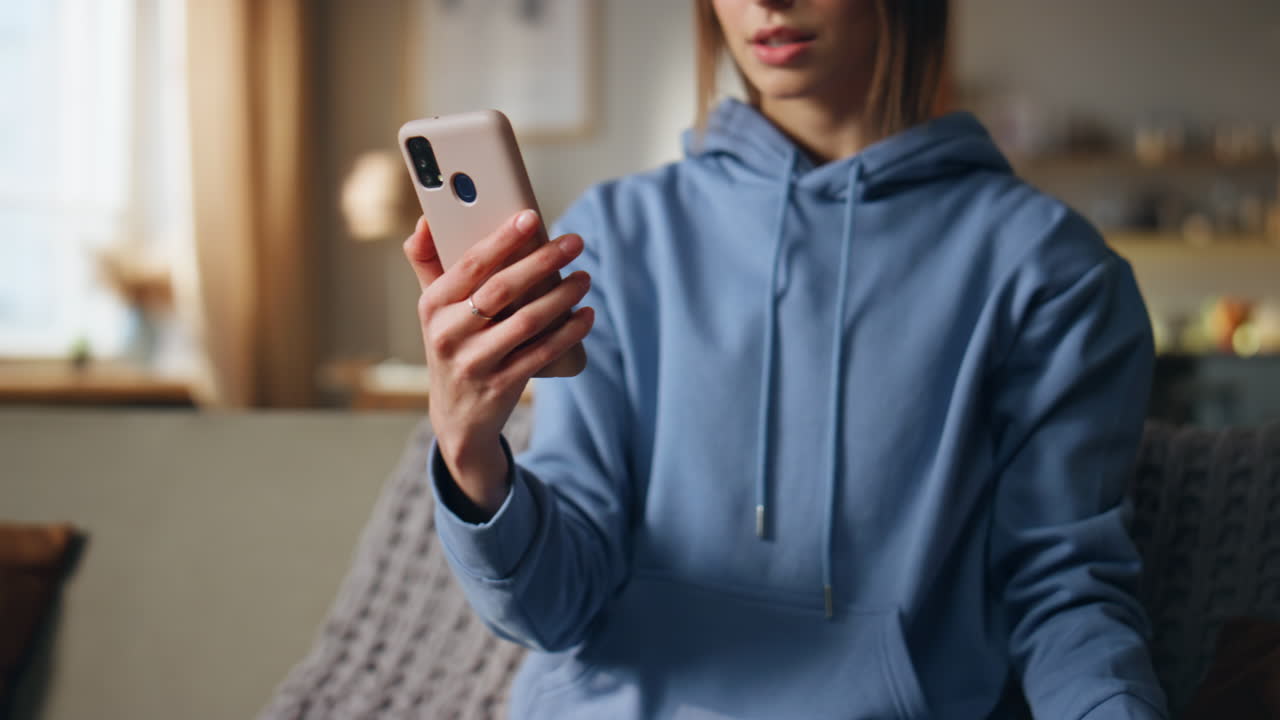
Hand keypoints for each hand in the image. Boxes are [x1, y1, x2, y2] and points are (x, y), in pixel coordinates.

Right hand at [404, 209, 594, 512]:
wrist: (457, 417)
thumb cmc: (453, 347)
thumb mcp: (434, 311)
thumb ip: (429, 264)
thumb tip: (425, 220)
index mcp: (432, 306)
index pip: (470, 265)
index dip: (502, 239)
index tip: (532, 217)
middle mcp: (448, 334)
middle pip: (502, 289)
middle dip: (543, 261)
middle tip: (575, 242)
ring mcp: (474, 362)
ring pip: (526, 321)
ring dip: (562, 296)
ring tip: (584, 278)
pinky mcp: (500, 386)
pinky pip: (542, 353)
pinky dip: (568, 332)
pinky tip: (586, 315)